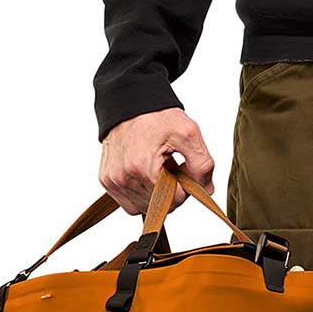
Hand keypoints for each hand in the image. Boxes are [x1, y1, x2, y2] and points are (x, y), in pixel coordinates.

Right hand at [99, 108, 214, 213]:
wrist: (129, 103)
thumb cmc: (156, 116)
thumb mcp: (189, 134)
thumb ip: (202, 164)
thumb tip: (205, 190)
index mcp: (142, 168)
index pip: (173, 201)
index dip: (184, 188)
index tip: (181, 169)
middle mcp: (123, 177)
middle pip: (160, 206)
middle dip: (170, 190)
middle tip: (169, 166)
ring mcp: (112, 181)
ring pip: (145, 208)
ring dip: (155, 193)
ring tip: (156, 168)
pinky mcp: (107, 182)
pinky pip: (130, 205)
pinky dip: (141, 195)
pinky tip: (145, 175)